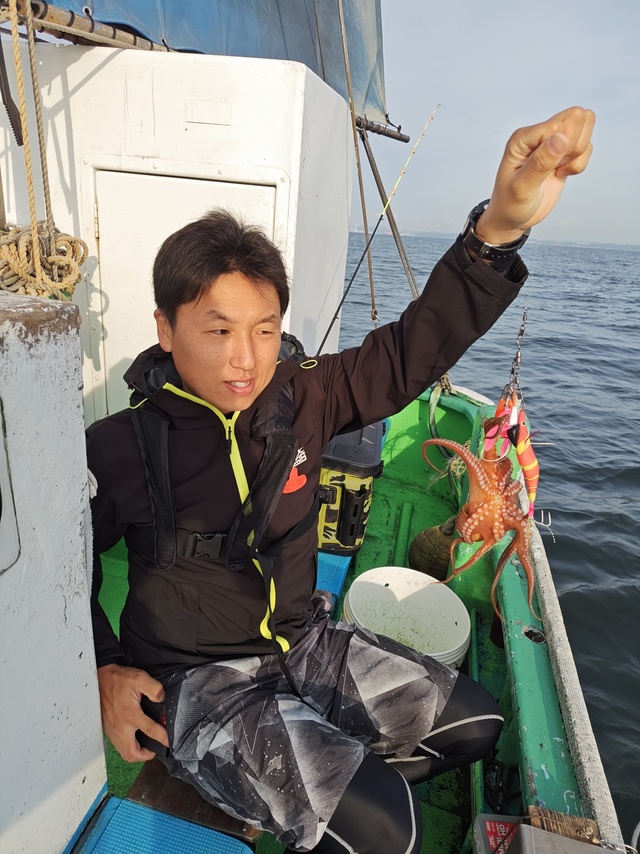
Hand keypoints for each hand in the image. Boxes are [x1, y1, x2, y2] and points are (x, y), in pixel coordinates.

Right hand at [97, 663, 168, 761]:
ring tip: (146, 747)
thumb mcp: (140, 678)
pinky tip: (134, 739)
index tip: (170, 742)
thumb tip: (162, 699)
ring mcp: (112, 729)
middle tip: (155, 750)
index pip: (150, 731)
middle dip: (145, 756)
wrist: (99, 679)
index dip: (163, 738)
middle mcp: (120, 726)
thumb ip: (155, 689)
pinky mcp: (108, 729)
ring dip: (136, 753)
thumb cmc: (118, 679)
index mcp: (130, 714)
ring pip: (124, 752)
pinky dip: (127, 747)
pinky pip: (118, 745)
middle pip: (132, 753)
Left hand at [475, 106, 594, 244]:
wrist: (513, 218)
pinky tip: (561, 174)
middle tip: (557, 167)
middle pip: (576, 118)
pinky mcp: (563, 154)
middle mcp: (538, 134)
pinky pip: (586, 149)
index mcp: (523, 137)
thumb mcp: (521, 187)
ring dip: (578, 156)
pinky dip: (579, 165)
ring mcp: (552, 142)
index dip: (562, 146)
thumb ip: (540, 163)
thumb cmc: (510, 203)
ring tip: (558, 171)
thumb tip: (561, 138)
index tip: (549, 168)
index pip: (557, 124)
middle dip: (574, 147)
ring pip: (584, 132)